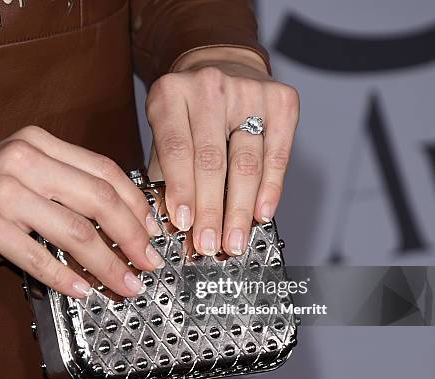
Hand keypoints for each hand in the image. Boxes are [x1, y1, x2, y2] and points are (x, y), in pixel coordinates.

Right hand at [0, 126, 163, 297]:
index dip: (136, 205)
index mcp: (37, 143)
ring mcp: (2, 187)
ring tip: (126, 287)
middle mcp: (23, 157)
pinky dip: (64, 277)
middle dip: (133, 237)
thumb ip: (58, 196)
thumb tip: (113, 230)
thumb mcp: (15, 183)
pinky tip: (82, 292)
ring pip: (75, 230)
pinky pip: (37, 255)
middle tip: (150, 265)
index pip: (104, 171)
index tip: (154, 234)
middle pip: (99, 199)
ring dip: (108, 264)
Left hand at [146, 47, 299, 255]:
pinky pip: (278, 155)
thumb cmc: (188, 112)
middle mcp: (209, 87)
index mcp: (170, 94)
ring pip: (246, 162)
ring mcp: (248, 90)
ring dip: (240, 208)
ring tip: (234, 240)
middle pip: (212, 161)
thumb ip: (165, 177)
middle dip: (211, 210)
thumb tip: (172, 228)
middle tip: (210, 245)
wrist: (221, 65)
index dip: (182, 191)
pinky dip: (270, 189)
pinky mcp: (281, 99)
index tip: (184, 225)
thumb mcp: (165, 134)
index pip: (176, 150)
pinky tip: (261, 214)